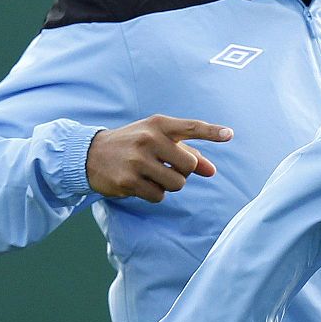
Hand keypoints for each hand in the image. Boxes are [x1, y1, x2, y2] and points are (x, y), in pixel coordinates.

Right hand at [86, 115, 232, 201]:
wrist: (90, 154)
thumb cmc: (134, 145)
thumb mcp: (158, 141)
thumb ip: (188, 153)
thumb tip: (212, 171)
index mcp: (158, 125)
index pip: (191, 127)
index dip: (212, 132)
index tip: (230, 135)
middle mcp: (148, 139)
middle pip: (190, 166)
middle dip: (183, 172)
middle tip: (165, 166)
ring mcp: (137, 160)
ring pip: (177, 184)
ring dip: (169, 185)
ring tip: (152, 174)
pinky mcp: (128, 181)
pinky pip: (159, 196)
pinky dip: (155, 194)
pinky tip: (139, 183)